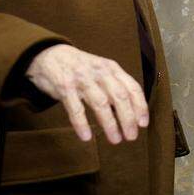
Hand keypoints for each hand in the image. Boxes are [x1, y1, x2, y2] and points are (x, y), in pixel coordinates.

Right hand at [26, 44, 149, 143]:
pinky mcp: (65, 87)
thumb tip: (132, 110)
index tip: (144, 123)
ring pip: (100, 103)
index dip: (140, 106)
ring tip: (115, 139)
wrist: (49, 54)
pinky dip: (81, 124)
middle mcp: (99, 72)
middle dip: (128, 118)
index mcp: (112, 68)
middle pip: (119, 96)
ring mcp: (82, 79)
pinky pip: (75, 108)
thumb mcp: (102, 70)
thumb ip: (115, 85)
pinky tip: (86, 137)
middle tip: (132, 136)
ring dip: (110, 124)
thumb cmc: (80, 67)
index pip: (132, 87)